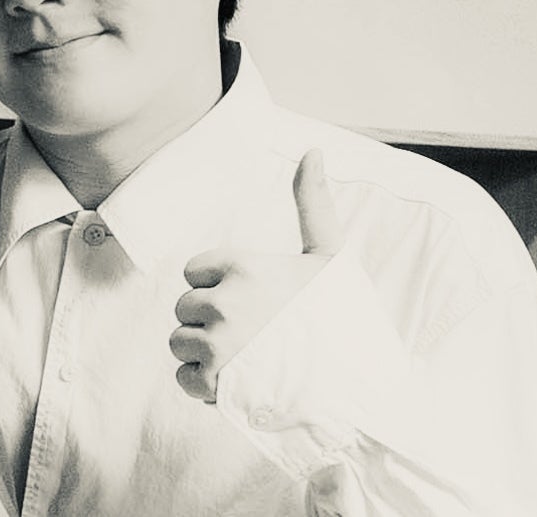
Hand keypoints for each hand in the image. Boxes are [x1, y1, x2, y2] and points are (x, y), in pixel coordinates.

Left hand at [170, 149, 341, 401]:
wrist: (356, 385)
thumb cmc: (342, 316)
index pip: (194, 271)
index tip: (251, 302)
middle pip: (184, 308)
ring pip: (180, 342)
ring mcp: (216, 344)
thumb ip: (312, 202)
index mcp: (244, 266)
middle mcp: (223, 302)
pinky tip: (239, 382)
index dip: (218, 287)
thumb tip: (314, 150)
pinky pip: (184, 378)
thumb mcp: (329, 254)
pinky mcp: (214, 384)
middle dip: (209, 321)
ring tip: (246, 359)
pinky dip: (205, 385)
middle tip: (252, 334)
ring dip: (205, 353)